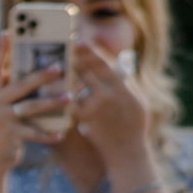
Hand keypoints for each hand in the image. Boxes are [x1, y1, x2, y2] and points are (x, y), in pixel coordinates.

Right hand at [0, 31, 70, 165]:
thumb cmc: (3, 131)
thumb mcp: (3, 108)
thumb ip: (12, 92)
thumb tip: (36, 72)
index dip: (1, 50)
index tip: (7, 31)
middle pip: (19, 85)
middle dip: (40, 75)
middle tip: (59, 66)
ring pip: (29, 107)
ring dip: (51, 101)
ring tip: (70, 96)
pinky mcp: (8, 135)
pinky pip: (33, 132)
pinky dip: (48, 134)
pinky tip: (62, 133)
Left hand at [66, 40, 153, 161]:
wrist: (127, 152)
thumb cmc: (134, 125)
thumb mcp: (137, 100)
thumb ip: (127, 81)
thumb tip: (118, 61)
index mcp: (123, 87)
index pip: (104, 63)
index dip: (90, 50)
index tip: (79, 41)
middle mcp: (109, 94)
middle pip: (86, 70)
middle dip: (73, 58)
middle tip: (61, 47)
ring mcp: (95, 106)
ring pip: (75, 83)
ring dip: (66, 74)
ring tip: (55, 65)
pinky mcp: (84, 118)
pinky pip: (70, 100)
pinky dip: (63, 92)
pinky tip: (55, 86)